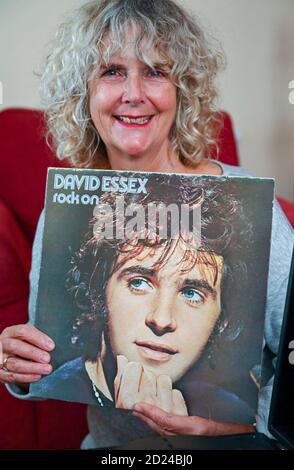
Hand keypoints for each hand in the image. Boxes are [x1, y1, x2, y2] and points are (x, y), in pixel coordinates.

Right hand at [0, 324, 54, 383]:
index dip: (38, 338)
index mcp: (11, 332)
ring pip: (14, 364)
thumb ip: (37, 338)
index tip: (51, 346)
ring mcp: (0, 359)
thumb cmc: (21, 344)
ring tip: (46, 369)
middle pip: (16, 346)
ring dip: (32, 368)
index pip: (23, 331)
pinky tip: (37, 376)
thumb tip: (52, 346)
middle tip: (47, 358)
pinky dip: (26, 377)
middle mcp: (2, 344)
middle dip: (33, 353)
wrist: (6, 355)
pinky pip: (12, 376)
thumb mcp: (27, 337)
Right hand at [114, 355, 187, 415]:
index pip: (133, 366)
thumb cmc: (135, 418)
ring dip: (160, 388)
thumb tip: (121, 359)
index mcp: (127, 401)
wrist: (161, 436)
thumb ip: (121, 380)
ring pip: (163, 379)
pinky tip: (166, 406)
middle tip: (145, 392)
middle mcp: (145, 404)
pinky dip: (172, 398)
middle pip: (148, 373)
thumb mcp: (122, 401)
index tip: (133, 375)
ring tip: (155, 400)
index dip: (133, 369)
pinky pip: (176, 392)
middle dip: (147, 379)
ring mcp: (163, 409)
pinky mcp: (178, 413)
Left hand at [132, 403, 255, 435]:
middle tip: (135, 409)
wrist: (244, 439)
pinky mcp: (192, 441)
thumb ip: (190, 423)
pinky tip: (159, 425)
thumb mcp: (209, 425)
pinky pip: (173, 437)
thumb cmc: (232, 432)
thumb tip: (166, 418)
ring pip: (165, 435)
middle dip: (147, 420)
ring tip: (142, 415)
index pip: (165, 422)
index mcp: (193, 429)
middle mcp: (189, 438)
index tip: (138, 407)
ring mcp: (190, 442)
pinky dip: (163, 430)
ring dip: (152, 425)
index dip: (150, 414)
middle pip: (161, 430)